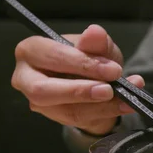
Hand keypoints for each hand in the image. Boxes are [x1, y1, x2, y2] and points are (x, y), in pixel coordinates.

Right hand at [11, 24, 144, 134]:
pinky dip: (106, 112)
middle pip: (44, 90)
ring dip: (100, 106)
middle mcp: (26, 77)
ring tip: (126, 98)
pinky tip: (126, 105)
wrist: (95, 80)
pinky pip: (80, 120)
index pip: (51, 56)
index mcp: (32, 50)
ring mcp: (37, 101)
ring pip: (66, 109)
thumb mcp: (98, 46)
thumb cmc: (89, 58)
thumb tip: (95, 33)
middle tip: (109, 90)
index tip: (112, 69)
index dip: (81, 63)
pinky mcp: (54, 118)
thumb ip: (96, 41)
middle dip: (80, 91)